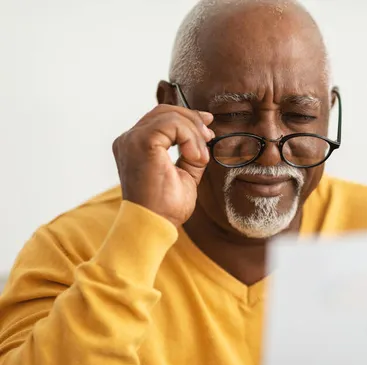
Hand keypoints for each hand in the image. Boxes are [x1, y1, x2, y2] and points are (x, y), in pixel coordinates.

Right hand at [112, 104, 213, 226]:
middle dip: (192, 119)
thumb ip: (190, 153)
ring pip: (170, 116)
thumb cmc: (166, 207)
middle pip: (164, 111)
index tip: (208, 128)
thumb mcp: (185, 173)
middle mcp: (129, 139)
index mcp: (135, 146)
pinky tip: (194, 157)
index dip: (186, 118)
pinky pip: (172, 124)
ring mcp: (132, 139)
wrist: (154, 224)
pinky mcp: (141, 142)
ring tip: (200, 157)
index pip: (160, 119)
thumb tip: (204, 135)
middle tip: (210, 135)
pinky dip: (190, 137)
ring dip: (193, 132)